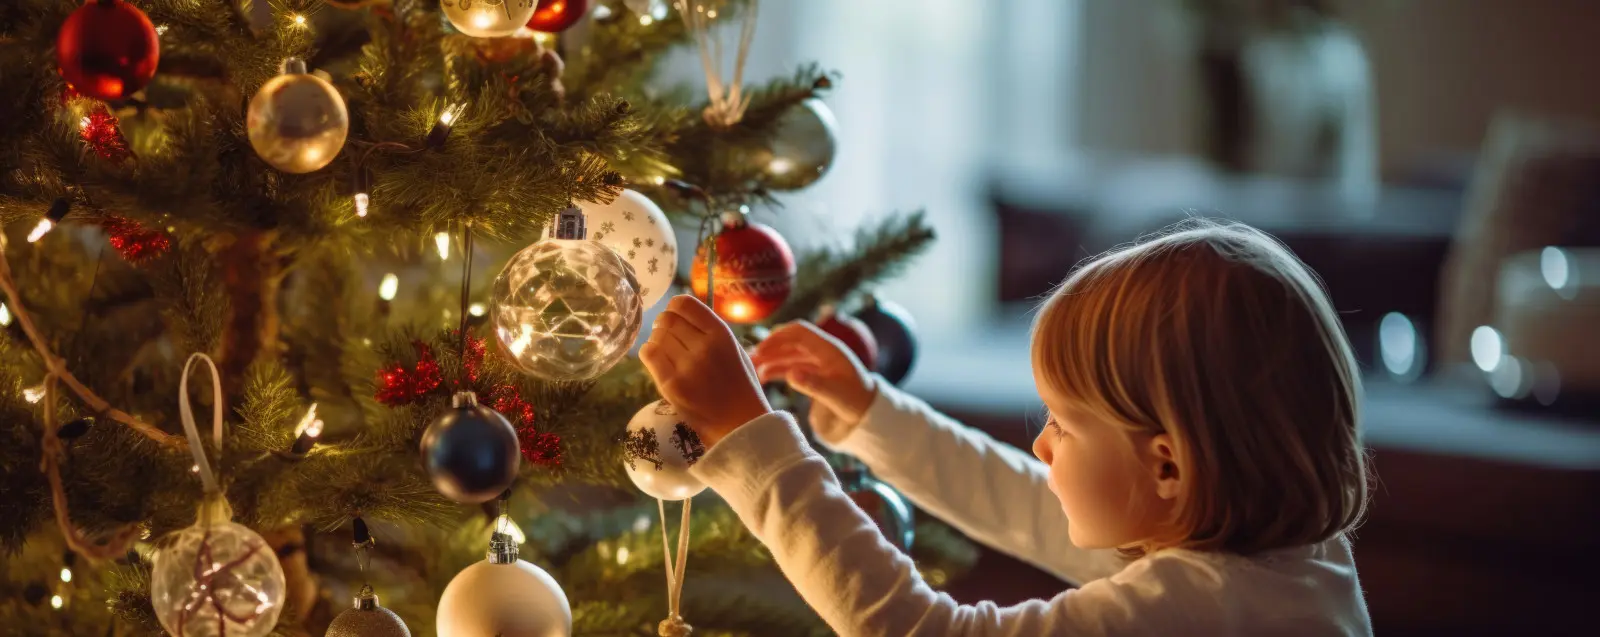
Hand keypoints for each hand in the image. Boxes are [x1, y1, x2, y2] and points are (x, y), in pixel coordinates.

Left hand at [639, 295, 771, 446]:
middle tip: (668, 337)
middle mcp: (703, 346)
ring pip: (655, 337)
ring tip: (668, 353)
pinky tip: (660, 362)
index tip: (676, 317)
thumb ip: (710, 331)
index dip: (675, 308)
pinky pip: (648, 355)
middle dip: (663, 325)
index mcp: (721, 334)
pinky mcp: (671, 385)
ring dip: (658, 341)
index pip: (683, 303)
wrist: (739, 425)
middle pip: (666, 319)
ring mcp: (686, 366)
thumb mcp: (734, 350)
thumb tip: (680, 313)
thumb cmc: (740, 386)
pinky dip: (650, 354)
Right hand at [751, 321, 876, 444]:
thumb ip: (815, 385)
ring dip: (771, 359)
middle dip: (770, 348)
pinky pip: (792, 366)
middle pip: (791, 341)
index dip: (778, 336)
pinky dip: (778, 369)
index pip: (799, 332)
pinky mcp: (815, 374)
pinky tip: (763, 376)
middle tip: (749, 359)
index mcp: (830, 349)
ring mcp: (818, 362)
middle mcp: (822, 352)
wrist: (868, 415)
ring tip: (752, 368)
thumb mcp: (837, 396)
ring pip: (789, 354)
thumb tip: (792, 373)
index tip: (760, 349)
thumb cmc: (856, 403)